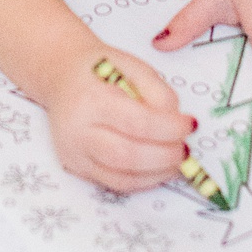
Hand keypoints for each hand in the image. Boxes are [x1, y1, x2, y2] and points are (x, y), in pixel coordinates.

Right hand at [43, 44, 192, 192]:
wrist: (62, 76)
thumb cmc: (100, 69)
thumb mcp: (133, 66)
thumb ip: (158, 93)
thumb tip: (178, 126)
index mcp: (91, 98)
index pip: (137, 123)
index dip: (169, 129)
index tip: (190, 125)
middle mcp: (77, 130)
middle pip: (127, 156)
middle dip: (164, 157)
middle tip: (185, 149)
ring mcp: (74, 154)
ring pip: (121, 178)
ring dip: (157, 174)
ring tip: (175, 161)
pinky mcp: (76, 169)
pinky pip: (114, 184)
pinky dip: (142, 181)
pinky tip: (157, 169)